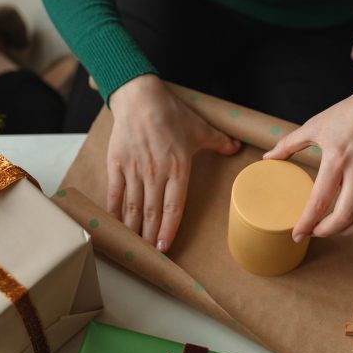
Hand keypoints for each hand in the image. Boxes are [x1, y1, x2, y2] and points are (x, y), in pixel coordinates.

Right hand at [107, 74, 239, 250]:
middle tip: (149, 254)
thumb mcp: (201, 128)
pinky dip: (114, 211)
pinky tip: (114, 226)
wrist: (140, 98)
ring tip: (133, 246)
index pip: (173, 207)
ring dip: (133, 229)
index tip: (165, 248)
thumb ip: (220, 142)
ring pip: (133, 207)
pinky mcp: (117, 165)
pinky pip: (115, 193)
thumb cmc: (171, 113)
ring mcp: (134, 170)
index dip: (169, 230)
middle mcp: (155, 174)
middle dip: (150, 236)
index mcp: (178, 169)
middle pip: (152, 213)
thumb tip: (238, 147)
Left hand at [263, 76, 352, 240]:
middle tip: (313, 232)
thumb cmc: (347, 114)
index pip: (319, 201)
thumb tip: (267, 158)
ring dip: (346, 231)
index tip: (297, 234)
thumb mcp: (314, 125)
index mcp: (337, 159)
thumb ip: (289, 144)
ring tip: (331, 228)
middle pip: (344, 217)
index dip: (306, 223)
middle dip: (325, 231)